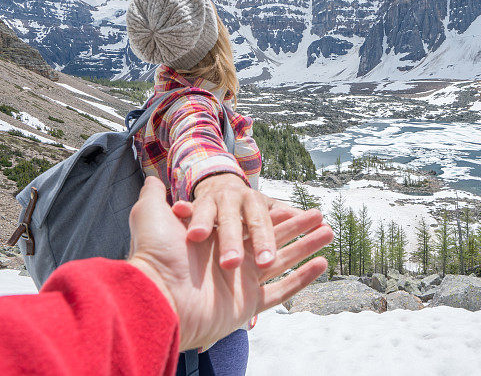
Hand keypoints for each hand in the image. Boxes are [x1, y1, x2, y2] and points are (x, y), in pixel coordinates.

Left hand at [127, 177, 331, 350]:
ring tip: (329, 230)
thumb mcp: (151, 215)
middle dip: (297, 225)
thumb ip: (155, 197)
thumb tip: (155, 179)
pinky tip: (322, 263)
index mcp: (216, 236)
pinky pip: (282, 289)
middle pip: (272, 236)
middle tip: (319, 213)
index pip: (249, 220)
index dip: (273, 212)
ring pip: (283, 258)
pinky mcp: (249, 301)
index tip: (292, 204)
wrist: (158, 297)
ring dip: (307, 244)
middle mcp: (231, 257)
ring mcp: (241, 280)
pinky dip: (303, 278)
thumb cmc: (156, 253)